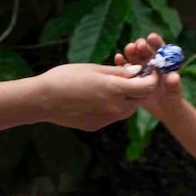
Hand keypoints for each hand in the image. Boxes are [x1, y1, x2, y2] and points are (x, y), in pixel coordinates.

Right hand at [36, 62, 159, 129]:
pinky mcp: (97, 126)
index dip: (152, 77)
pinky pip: (113, 116)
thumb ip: (118, 72)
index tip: (149, 69)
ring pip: (128, 110)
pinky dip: (113, 106)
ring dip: (128, 98)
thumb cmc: (66, 78)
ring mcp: (106, 119)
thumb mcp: (94, 69)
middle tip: (133, 76)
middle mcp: (115, 107)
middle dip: (141, 88)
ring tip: (115, 85)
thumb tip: (137, 72)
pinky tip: (98, 97)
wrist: (43, 100)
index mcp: (115, 89)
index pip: (147, 86)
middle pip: (140, 99)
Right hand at [114, 33, 184, 114]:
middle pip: (146, 52)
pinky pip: (126, 69)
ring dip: (131, 52)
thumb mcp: (174, 94)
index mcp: (164, 64)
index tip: (151, 37)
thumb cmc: (172, 100)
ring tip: (128, 49)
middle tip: (138, 45)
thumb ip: (174, 86)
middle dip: (141, 46)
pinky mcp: (133, 77)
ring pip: (135, 58)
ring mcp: (142, 70)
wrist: (163, 110)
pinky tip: (118, 58)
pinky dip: (122, 63)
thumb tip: (174, 77)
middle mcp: (152, 64)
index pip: (161, 50)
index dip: (156, 42)